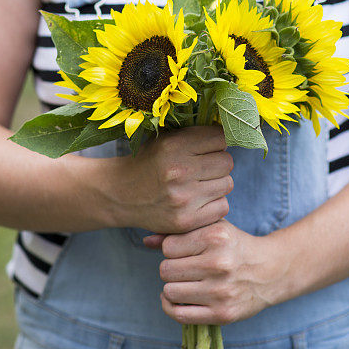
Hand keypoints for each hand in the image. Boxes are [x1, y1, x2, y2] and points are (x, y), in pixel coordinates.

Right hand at [106, 126, 232, 233]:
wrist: (119, 194)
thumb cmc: (148, 162)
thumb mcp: (165, 139)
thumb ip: (195, 134)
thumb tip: (230, 128)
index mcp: (174, 146)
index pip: (220, 138)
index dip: (216, 142)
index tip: (208, 148)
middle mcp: (179, 171)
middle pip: (227, 161)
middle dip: (218, 163)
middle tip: (203, 167)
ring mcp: (183, 198)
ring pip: (227, 184)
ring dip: (217, 183)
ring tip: (199, 184)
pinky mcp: (186, 220)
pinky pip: (223, 207)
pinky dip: (215, 203)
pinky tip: (199, 200)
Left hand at [145, 220, 285, 324]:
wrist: (270, 271)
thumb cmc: (234, 246)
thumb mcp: (213, 229)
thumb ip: (180, 232)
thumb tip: (146, 241)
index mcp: (216, 237)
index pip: (169, 246)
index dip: (172, 249)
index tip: (184, 251)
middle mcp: (219, 263)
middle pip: (166, 270)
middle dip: (171, 268)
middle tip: (184, 267)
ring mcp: (220, 291)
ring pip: (169, 291)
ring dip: (172, 287)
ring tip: (185, 282)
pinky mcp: (222, 314)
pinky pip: (179, 315)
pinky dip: (170, 307)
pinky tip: (176, 299)